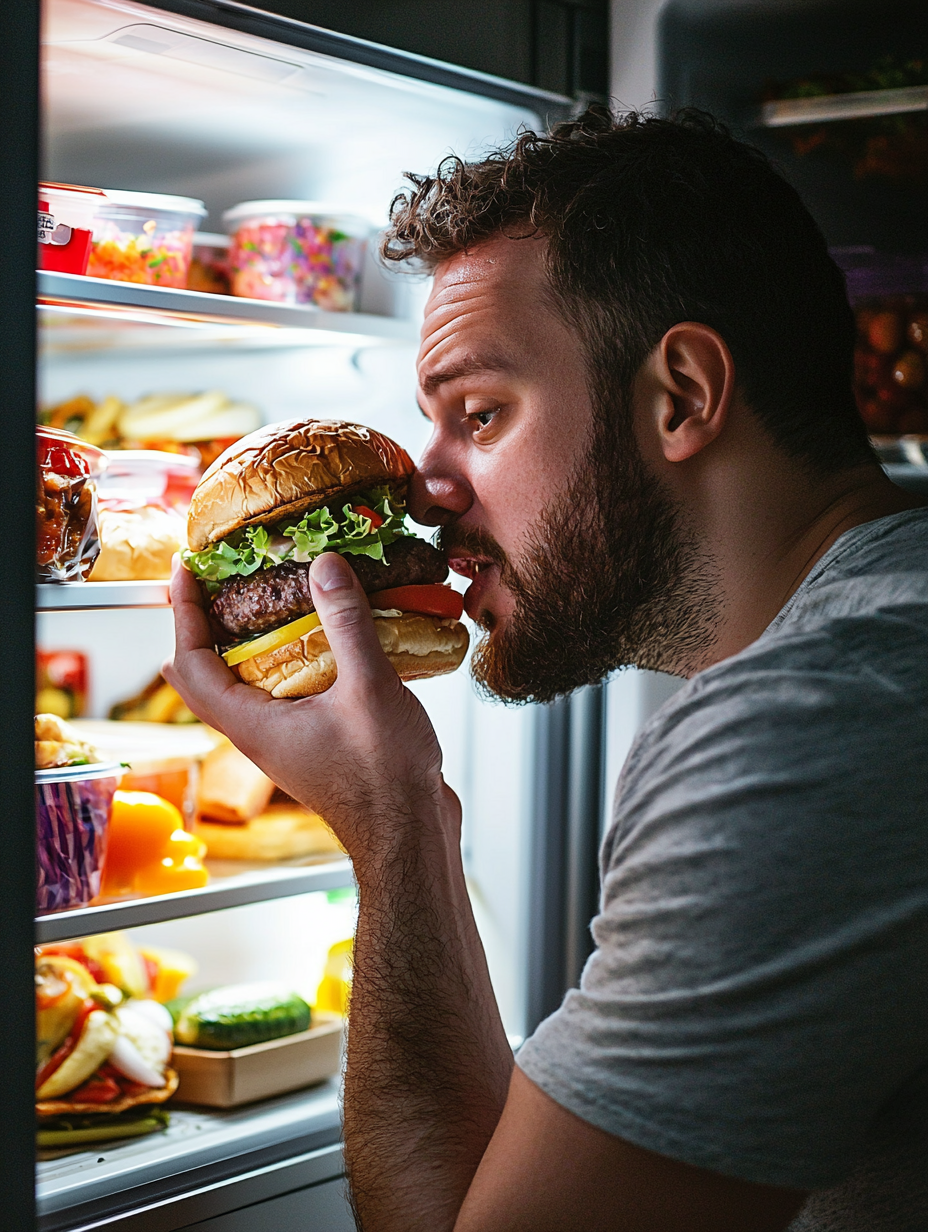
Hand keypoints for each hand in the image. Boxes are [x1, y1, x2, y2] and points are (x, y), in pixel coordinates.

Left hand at [163, 554, 456, 866]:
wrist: (412, 834)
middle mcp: (260, 734)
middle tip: (221, 580)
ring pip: (248, 684)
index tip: (186, 571)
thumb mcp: (368, 688)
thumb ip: (346, 623)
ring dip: (252, 640)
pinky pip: (287, 692)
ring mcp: (287, 740)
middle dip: (207, 624)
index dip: (183, 614)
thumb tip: (325, 566)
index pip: (190, 664)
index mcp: (253, 725)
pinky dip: (294, 658)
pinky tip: (329, 638)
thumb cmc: (385, 778)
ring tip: (274, 597)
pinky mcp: (316, 742)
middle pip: (207, 675)